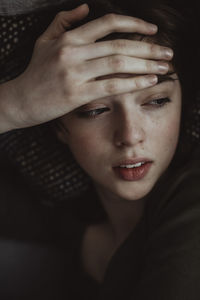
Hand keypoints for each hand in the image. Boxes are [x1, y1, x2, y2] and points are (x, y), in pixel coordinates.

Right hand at [0, 4, 172, 131]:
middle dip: (148, 48)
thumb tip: (86, 8)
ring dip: (145, 65)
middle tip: (167, 53)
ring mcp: (75, 73)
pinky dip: (132, 83)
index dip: (134, 24)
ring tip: (162, 67)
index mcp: (68, 38)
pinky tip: (147, 81)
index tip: (152, 31)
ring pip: (118, 64)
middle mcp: (73, 52)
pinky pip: (111, 86)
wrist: (21, 100)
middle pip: (119, 45)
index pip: (107, 24)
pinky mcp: (77, 94)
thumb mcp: (45, 41)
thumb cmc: (35, 72)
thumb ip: (64, 21)